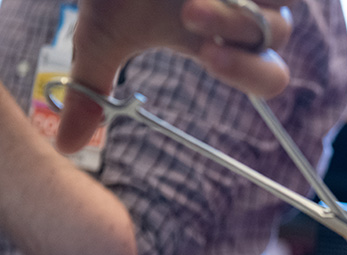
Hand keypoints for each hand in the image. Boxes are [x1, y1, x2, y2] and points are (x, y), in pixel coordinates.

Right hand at [56, 0, 292, 153]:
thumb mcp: (103, 34)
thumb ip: (92, 87)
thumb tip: (64, 145)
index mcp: (224, 44)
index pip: (268, 79)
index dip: (248, 74)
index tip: (207, 55)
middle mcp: (249, 16)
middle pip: (278, 44)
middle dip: (237, 39)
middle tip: (191, 16)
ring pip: (278, 9)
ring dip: (232, 6)